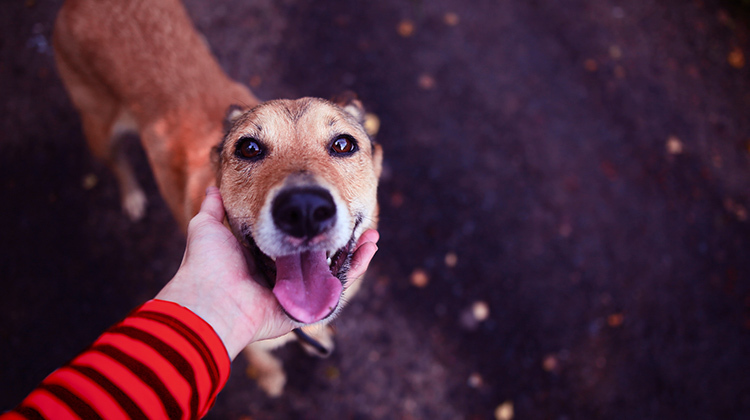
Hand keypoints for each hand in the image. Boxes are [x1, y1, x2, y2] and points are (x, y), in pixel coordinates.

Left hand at [156, 187, 378, 358]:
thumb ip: (214, 208)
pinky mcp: (307, 306)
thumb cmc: (207, 264)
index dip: (311, 224)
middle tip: (353, 216)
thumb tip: (212, 189)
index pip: (294, 238)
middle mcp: (282, 275)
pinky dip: (356, 268)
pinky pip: (337, 288)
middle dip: (339, 237)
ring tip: (371, 232)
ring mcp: (296, 292)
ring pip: (333, 270)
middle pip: (319, 254)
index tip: (326, 202)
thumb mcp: (208, 227)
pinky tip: (368, 247)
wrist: (211, 299)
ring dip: (355, 251)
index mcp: (261, 256)